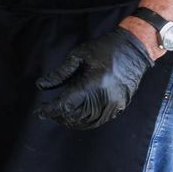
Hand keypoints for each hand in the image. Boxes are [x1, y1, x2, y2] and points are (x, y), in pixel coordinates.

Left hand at [35, 27, 154, 129]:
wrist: (134, 49)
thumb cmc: (104, 49)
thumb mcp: (78, 55)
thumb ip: (59, 73)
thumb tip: (41, 86)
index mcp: (93, 84)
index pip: (66, 105)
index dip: (50, 110)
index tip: (39, 111)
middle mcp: (105, 98)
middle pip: (75, 117)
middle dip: (58, 116)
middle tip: (48, 111)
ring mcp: (115, 104)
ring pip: (87, 122)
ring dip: (71, 121)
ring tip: (59, 114)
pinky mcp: (121, 107)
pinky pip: (100, 121)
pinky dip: (85, 121)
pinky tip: (77, 115)